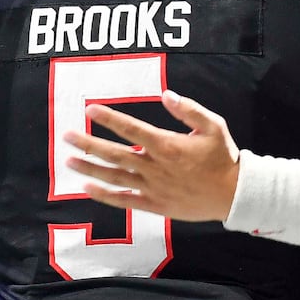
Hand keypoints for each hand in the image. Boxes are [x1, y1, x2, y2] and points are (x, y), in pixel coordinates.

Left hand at [61, 90, 239, 220]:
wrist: (234, 194)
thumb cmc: (223, 157)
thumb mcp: (213, 126)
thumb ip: (188, 109)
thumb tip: (166, 95)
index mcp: (166, 145)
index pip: (131, 128)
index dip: (109, 118)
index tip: (89, 109)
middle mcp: (154, 166)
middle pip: (114, 153)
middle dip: (88, 143)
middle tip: (66, 136)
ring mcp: (152, 187)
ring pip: (114, 177)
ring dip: (89, 169)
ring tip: (68, 161)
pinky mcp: (154, 204)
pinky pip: (124, 200)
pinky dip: (105, 195)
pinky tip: (87, 189)